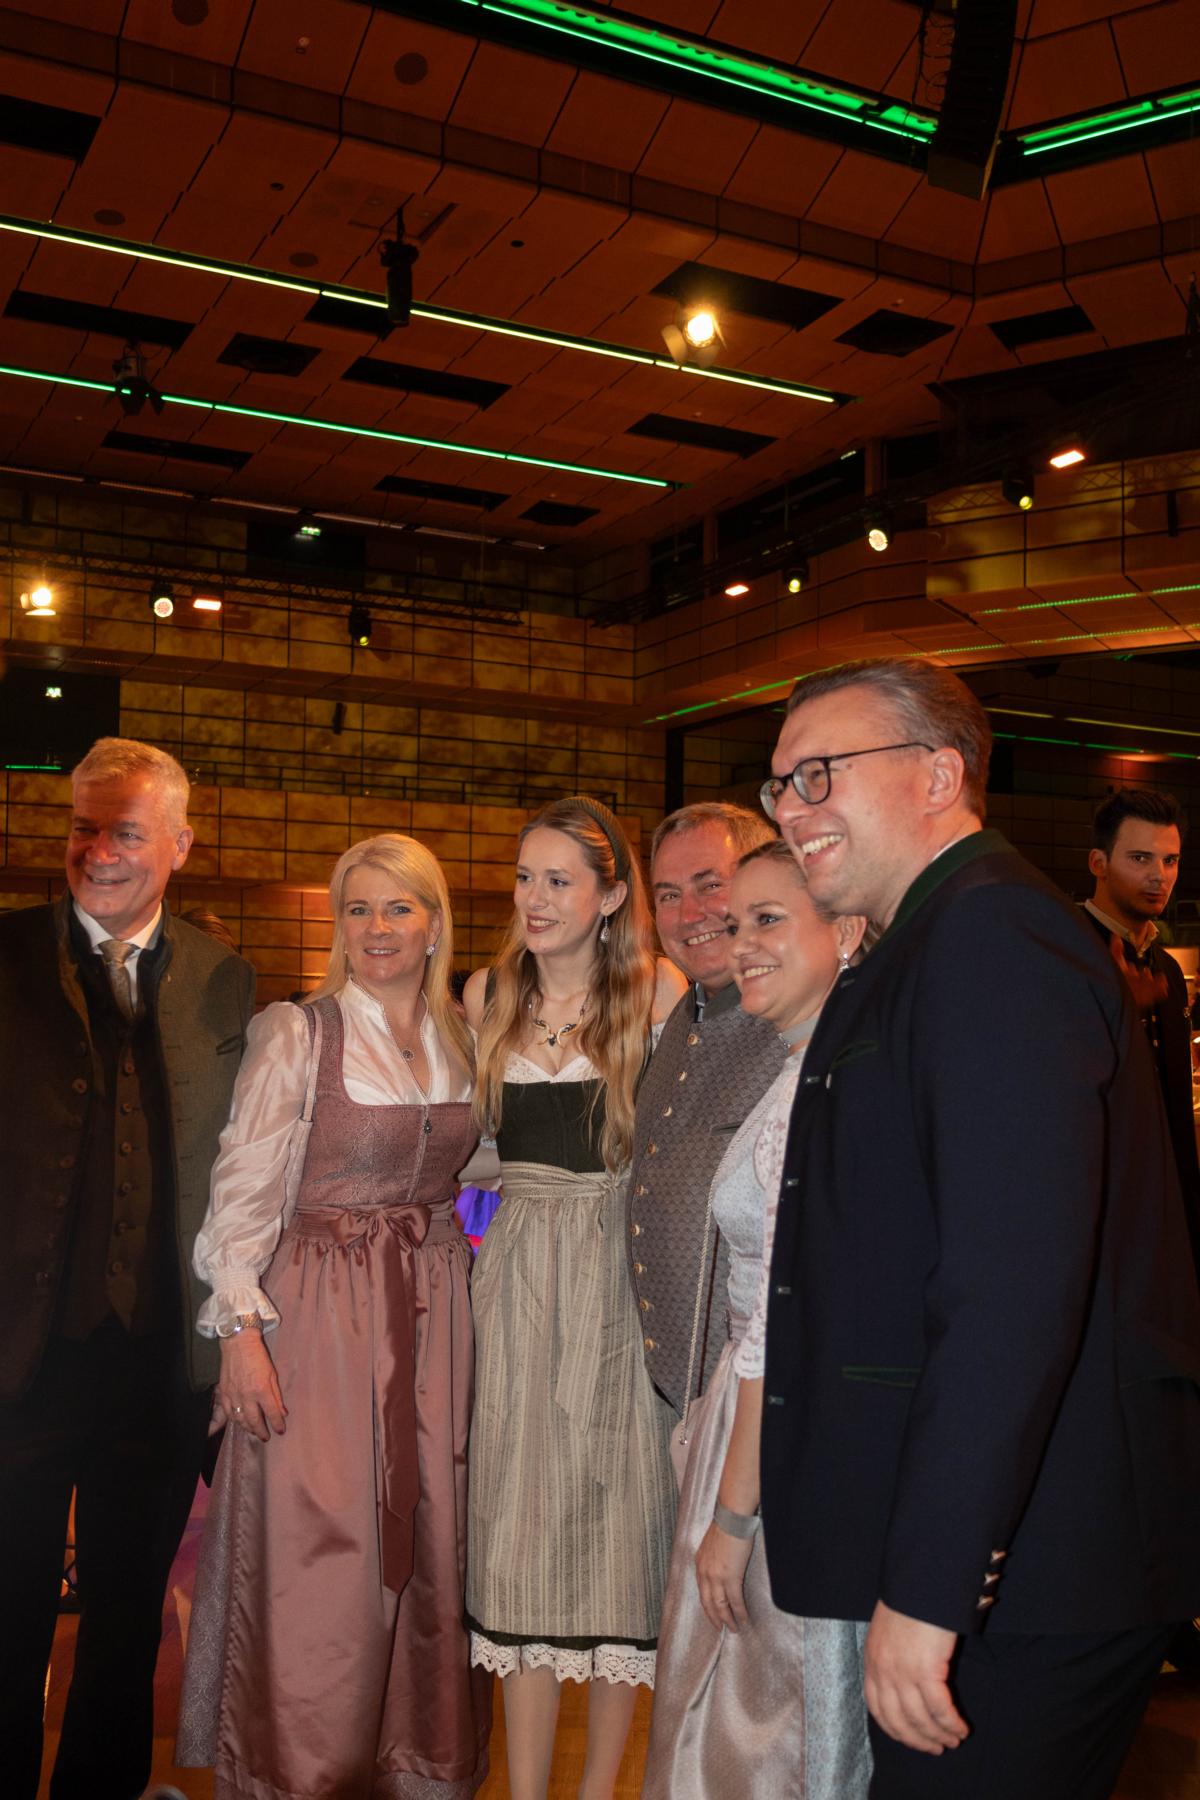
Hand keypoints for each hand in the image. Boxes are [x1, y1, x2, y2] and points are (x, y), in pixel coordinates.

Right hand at [213, 1333, 286, 1442]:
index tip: (281, 1431)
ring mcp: (233, 1395)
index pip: (271, 1413)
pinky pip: (228, 1412)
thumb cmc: (258, 1356)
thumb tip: (283, 1412)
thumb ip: (276, 1395)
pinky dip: (234, 1420)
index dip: (277, 1424)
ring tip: (254, 1431)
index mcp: (261, 1390)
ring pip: (240, 1419)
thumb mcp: (272, 1374)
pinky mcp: (223, 1392)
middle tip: (266, 1437)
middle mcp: (247, 1395)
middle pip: (254, 1421)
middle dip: (261, 1431)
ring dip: (247, 1428)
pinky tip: (239, 1422)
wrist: (238, 1343)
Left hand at [694, 1520, 752, 1632]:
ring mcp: (716, 1577)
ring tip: (734, 1628)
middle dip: (715, 1618)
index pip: (702, 1591)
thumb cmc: (725, 1527)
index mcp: (700, 1564)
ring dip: (727, 1619)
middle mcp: (704, 1573)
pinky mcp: (731, 1577)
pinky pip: (735, 1601)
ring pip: (720, 1605)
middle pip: (708, 1602)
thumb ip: (712, 1558)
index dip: (707, 1605)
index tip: (712, 1614)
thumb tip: (719, 1566)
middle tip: (721, 1629)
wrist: (732, 1520)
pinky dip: (739, 1612)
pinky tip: (744, 1618)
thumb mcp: (711, 1545)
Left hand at [864, 1598, 967, 1753]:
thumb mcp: (889, 1629)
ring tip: (954, 1739)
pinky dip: (951, 1723)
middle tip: (936, 1747)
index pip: (877, 1708)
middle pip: (898, 1721)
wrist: (920, 1580)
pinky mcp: (925, 1670)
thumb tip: (905, 1679)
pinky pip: (939, 1709)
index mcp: (872, 1660)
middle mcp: (883, 1671)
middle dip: (918, 1739)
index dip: (896, 1729)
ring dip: (939, 1735)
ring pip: (920, 1719)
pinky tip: (961, 1728)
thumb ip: (891, 1654)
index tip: (912, 1739)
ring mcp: (902, 1672)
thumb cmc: (910, 1600)